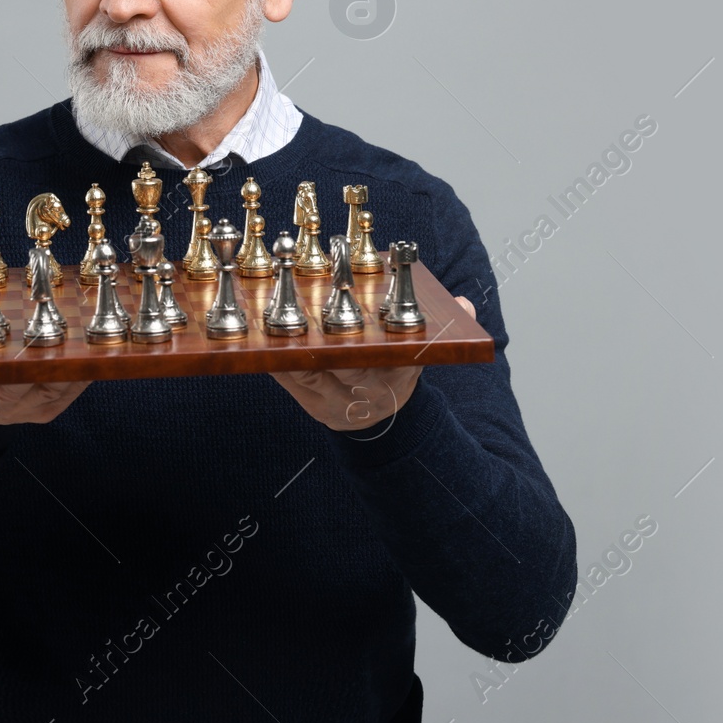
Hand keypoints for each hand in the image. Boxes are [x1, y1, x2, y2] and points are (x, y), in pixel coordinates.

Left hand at [269, 296, 475, 431]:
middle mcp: (364, 393)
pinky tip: (256, 336)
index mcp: (394, 377)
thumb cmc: (396, 372)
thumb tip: (467, 305)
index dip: (368, 334)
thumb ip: (440, 331)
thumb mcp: (421, 355)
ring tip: (268, 314)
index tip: (353, 304)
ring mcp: (333, 401)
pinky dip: (272, 357)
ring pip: (307, 372)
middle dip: (320, 336)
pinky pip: (287, 381)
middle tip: (300, 302)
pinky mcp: (307, 403)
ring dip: (287, 344)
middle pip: (340, 364)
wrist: (380, 419)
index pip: (384, 356)